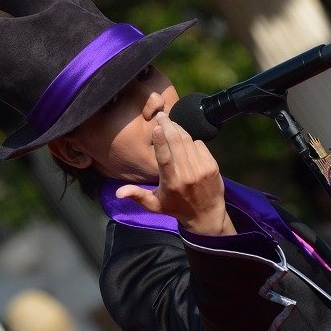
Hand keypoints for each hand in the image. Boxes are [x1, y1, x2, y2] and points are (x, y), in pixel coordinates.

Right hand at [115, 112, 235, 235]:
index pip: (165, 159)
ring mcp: (202, 169)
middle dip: (168, 125)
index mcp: (171, 183)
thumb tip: (118, 192)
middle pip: (177, 142)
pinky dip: (191, 140)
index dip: (160, 142)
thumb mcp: (154, 205)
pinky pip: (199, 144)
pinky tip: (185, 143)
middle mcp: (187, 175)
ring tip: (170, 124)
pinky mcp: (212, 165)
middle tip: (161, 115)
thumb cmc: (176, 208)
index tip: (156, 127)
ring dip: (178, 129)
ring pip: (188, 140)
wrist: (206, 216)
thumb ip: (137, 195)